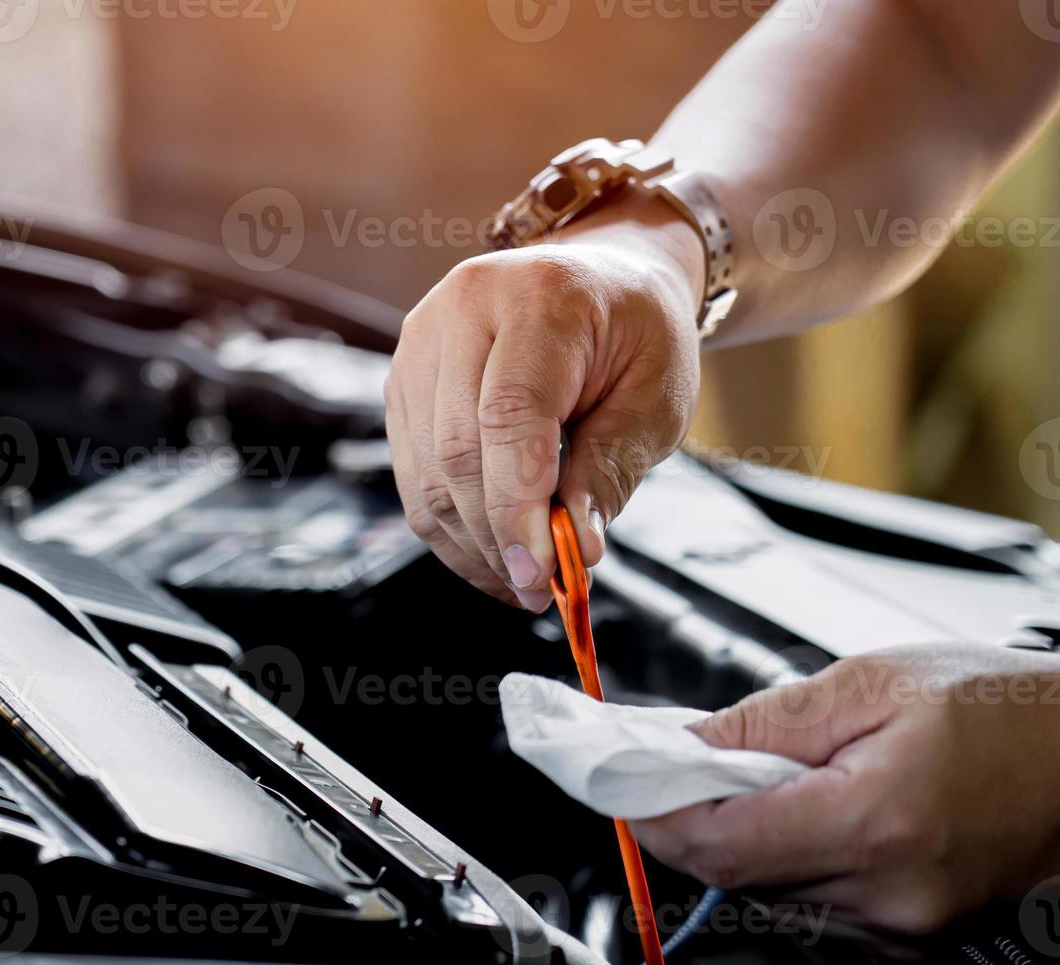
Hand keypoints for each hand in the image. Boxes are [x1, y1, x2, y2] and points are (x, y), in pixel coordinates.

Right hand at [384, 191, 705, 611]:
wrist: (601, 278)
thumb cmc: (637, 333)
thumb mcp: (656, 397)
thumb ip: (611, 468)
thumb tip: (579, 550)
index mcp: (539, 296)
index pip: (508, 415)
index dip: (518, 505)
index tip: (544, 574)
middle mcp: (462, 307)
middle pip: (457, 449)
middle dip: (497, 535)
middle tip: (540, 590)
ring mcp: (420, 341)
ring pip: (426, 470)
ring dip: (471, 542)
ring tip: (522, 581)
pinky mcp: (402, 377)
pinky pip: (413, 471)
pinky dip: (450, 524)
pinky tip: (492, 553)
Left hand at [631, 645, 1059, 936]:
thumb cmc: (1011, 711)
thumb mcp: (876, 682)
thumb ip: (766, 721)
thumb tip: (682, 744)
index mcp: (877, 824)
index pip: (718, 847)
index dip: (652, 814)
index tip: (618, 779)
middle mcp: (891, 897)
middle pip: (736, 875)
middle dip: (690, 818)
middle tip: (671, 761)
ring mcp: (906, 927)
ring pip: (771, 893)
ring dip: (740, 835)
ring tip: (753, 773)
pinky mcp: (915, 932)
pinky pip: (819, 902)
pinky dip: (790, 853)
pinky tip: (806, 804)